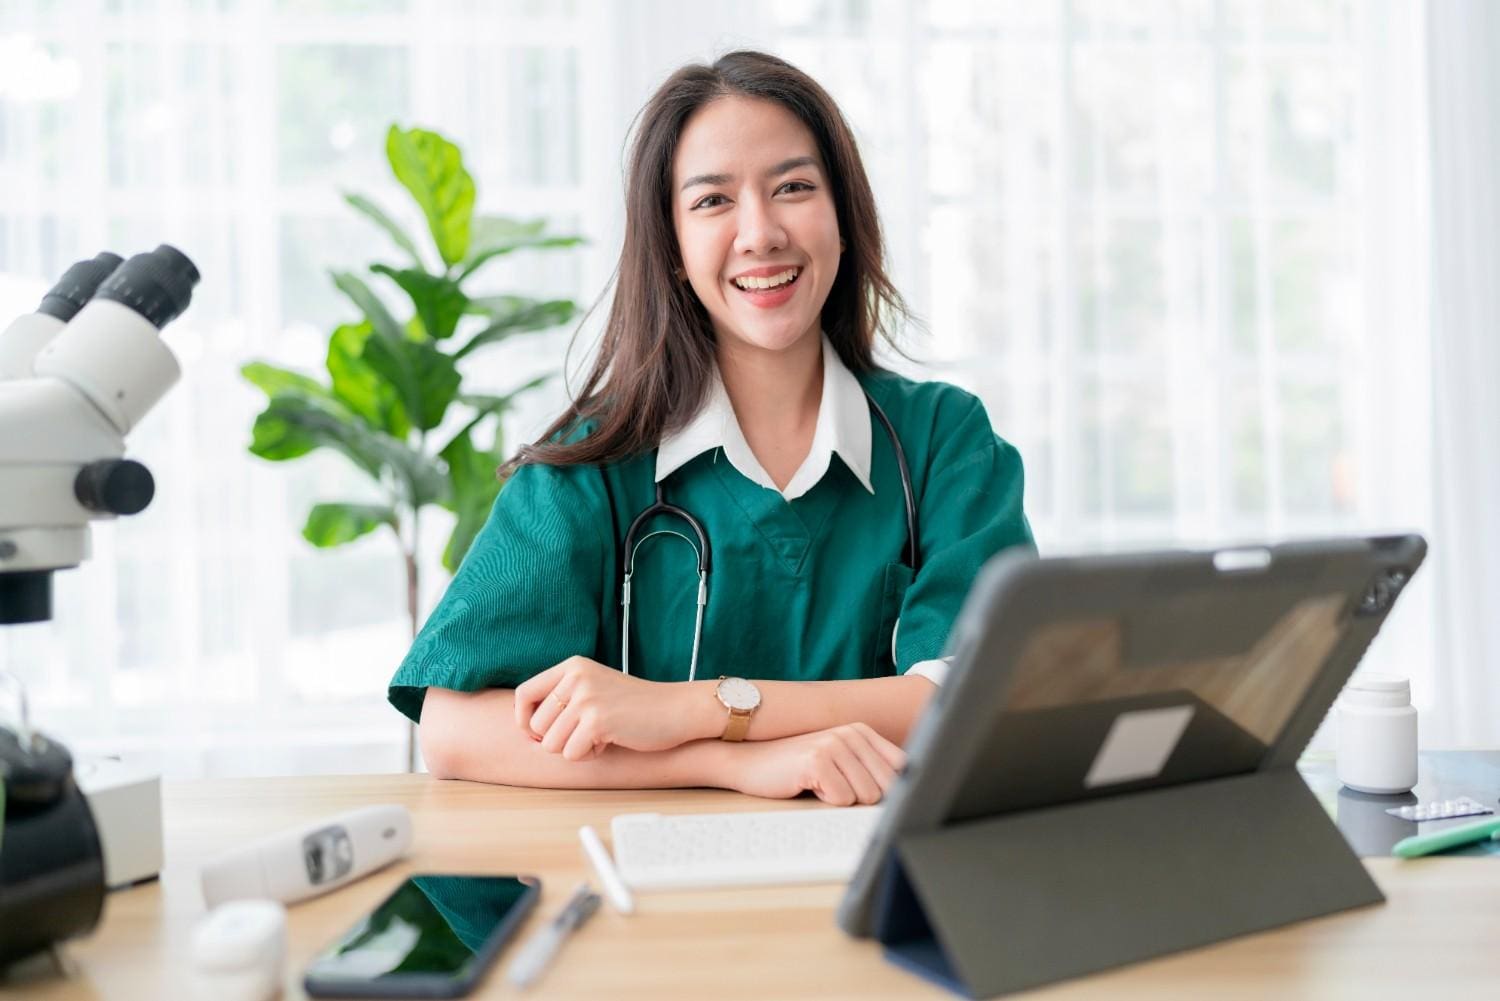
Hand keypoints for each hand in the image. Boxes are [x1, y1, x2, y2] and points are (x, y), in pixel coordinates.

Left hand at [514, 656, 700, 759]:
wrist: (675, 709)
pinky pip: (572, 754)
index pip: (524, 694)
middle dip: (556, 740)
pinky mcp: (597, 721)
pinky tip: (610, 741)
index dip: (524, 720)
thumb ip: (563, 699)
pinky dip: (589, 755)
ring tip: (600, 736)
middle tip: (586, 734)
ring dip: (574, 749)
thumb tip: (524, 730)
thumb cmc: (635, 706)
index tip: (538, 733)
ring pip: (551, 744)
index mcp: (572, 666)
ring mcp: (586, 698)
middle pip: (535, 726)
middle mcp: (576, 677)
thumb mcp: (594, 688)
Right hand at [726, 724, 907, 805]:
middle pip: (885, 788)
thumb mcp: (840, 762)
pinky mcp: (817, 761)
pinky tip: (808, 786)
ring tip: (820, 785)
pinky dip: (825, 801)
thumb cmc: (795, 768)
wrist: (749, 761)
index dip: (888, 790)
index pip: (902, 769)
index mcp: (862, 731)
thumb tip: (908, 794)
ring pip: (866, 796)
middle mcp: (851, 733)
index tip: (868, 791)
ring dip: (841, 800)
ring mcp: (834, 744)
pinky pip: (842, 800)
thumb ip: (872, 770)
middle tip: (834, 787)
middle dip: (861, 798)